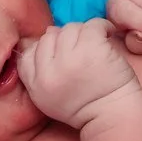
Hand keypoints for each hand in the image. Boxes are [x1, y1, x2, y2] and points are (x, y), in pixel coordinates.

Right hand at [15, 20, 139, 124]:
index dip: (43, 49)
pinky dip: (102, 26)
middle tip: (82, 51)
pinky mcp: (91, 48)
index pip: (27, 54)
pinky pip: (92, 24)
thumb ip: (41, 71)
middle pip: (48, 37)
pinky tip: (108, 34)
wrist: (114, 116)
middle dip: (65, 41)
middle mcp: (49, 72)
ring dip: (83, 33)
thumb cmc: (88, 107)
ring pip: (69, 28)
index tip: (61, 54)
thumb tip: (50, 31)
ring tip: (95, 45)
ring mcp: (69, 59)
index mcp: (37, 86)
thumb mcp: (51, 99)